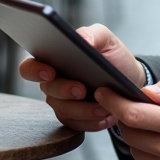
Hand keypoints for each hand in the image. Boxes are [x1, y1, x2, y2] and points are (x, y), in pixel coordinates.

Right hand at [17, 24, 142, 132]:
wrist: (130, 80)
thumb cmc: (113, 57)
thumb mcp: (106, 40)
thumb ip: (93, 34)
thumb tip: (83, 41)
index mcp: (54, 60)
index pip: (29, 67)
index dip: (34, 70)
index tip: (50, 71)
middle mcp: (53, 83)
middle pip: (48, 90)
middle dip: (65, 90)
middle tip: (82, 89)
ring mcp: (62, 102)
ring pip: (63, 110)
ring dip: (84, 110)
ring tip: (104, 107)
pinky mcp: (74, 118)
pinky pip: (76, 124)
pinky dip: (92, 122)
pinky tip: (106, 116)